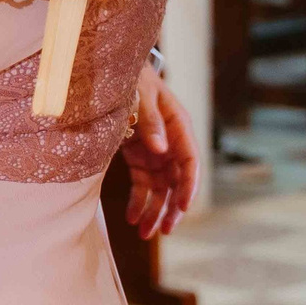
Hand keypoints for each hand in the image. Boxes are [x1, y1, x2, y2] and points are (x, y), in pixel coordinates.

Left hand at [120, 62, 195, 236]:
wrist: (115, 71)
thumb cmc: (133, 79)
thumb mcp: (141, 95)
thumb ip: (150, 122)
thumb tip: (161, 150)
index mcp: (179, 126)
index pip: (190, 162)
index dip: (189, 186)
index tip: (182, 208)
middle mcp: (171, 143)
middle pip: (177, 182)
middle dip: (172, 208)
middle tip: (164, 231)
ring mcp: (156, 152)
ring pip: (161, 189)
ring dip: (154, 211)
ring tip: (144, 234)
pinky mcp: (139, 157)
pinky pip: (143, 185)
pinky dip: (139, 201)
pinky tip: (132, 218)